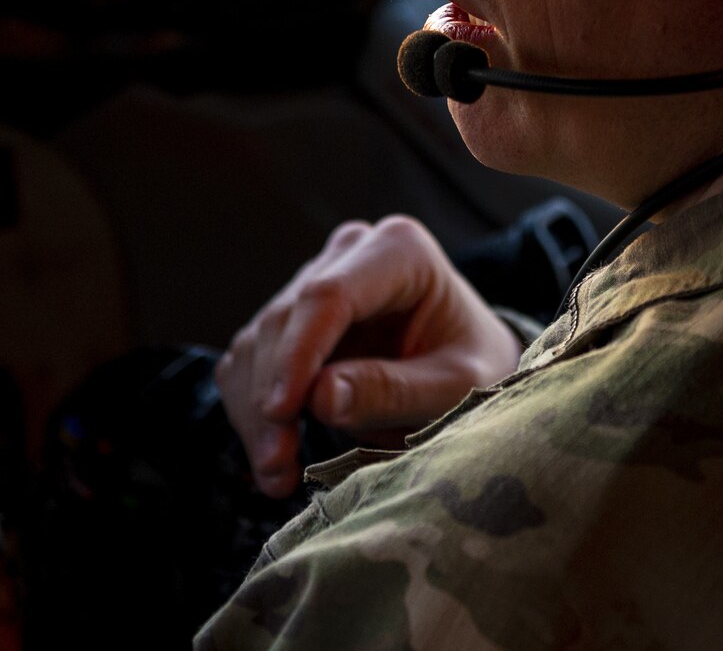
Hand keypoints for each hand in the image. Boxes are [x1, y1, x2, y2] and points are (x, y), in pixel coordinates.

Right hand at [216, 215, 523, 497]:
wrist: (466, 367)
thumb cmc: (472, 369)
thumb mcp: (456, 387)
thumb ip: (396, 390)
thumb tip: (320, 397)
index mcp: (400, 250)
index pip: (329, 295)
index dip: (299, 353)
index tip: (283, 411)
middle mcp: (349, 252)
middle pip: (285, 319)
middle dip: (272, 395)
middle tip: (277, 465)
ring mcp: (312, 279)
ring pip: (258, 342)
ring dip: (255, 412)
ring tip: (277, 473)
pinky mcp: (289, 318)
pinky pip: (250, 360)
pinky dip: (251, 411)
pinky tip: (273, 457)